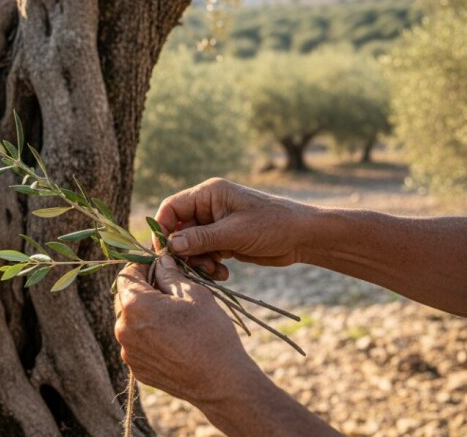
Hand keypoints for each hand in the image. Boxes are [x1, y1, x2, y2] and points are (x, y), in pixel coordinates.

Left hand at [114, 256, 254, 406]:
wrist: (222, 382)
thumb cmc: (210, 332)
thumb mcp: (194, 293)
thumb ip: (170, 273)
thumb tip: (160, 261)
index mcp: (135, 305)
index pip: (126, 274)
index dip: (143, 266)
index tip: (160, 267)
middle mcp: (123, 329)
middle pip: (126, 299)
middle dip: (144, 291)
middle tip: (170, 292)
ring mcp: (128, 352)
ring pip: (131, 322)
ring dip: (146, 315)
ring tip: (174, 318)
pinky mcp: (136, 370)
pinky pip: (137, 344)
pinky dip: (149, 337)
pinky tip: (172, 340)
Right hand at [155, 178, 313, 268]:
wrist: (303, 237)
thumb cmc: (273, 225)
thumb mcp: (235, 233)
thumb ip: (201, 238)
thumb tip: (171, 245)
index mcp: (209, 194)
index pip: (171, 208)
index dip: (163, 228)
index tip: (164, 252)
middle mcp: (209, 207)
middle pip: (179, 230)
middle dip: (185, 251)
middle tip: (195, 268)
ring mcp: (216, 225)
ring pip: (191, 246)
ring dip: (198, 262)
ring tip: (214, 272)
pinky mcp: (224, 240)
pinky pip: (205, 254)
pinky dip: (210, 266)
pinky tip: (223, 273)